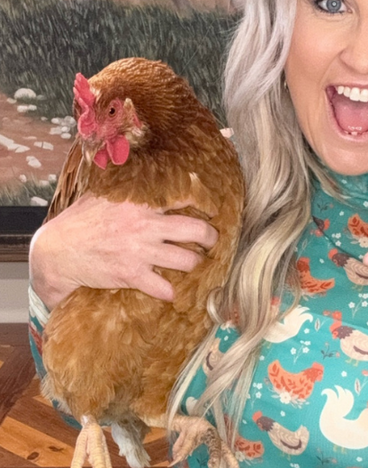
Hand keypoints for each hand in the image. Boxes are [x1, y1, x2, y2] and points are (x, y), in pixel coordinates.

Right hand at [29, 193, 218, 308]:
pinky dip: (170, 292)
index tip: (210, 212)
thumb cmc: (80, 221)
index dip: (203, 206)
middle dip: (210, 239)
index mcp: (140, 202)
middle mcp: (145, 225)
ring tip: (191, 264)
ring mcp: (140, 251)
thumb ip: (129, 190)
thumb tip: (144, 175)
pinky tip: (169, 290)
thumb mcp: (104, 196)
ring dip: (193, 265)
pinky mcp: (131, 275)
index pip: (185, 198)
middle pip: (197, 232)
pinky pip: (165, 288)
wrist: (57, 251)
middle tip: (211, 242)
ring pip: (188, 261)